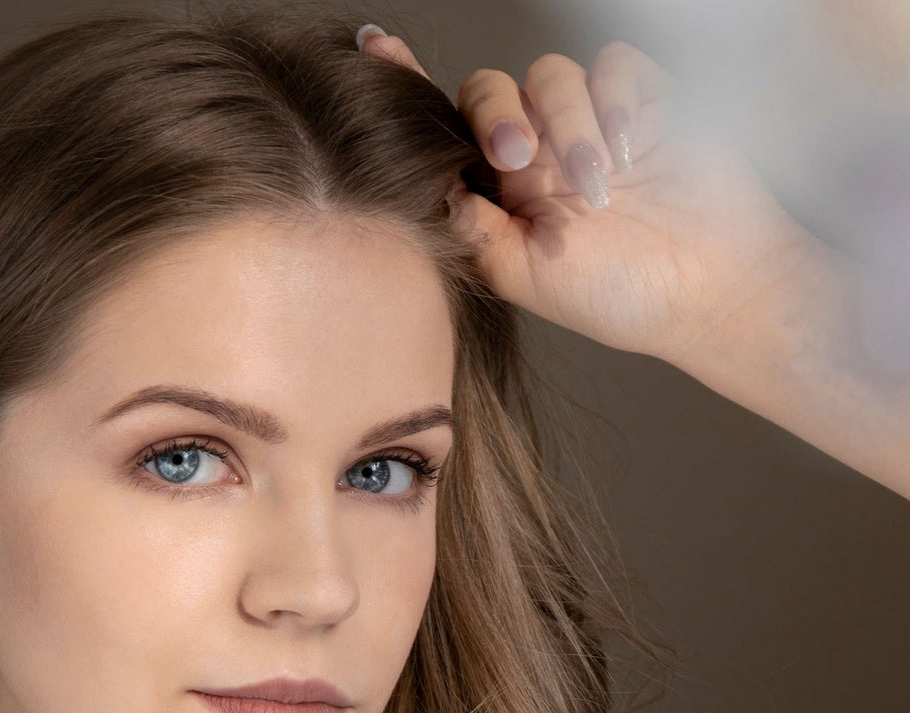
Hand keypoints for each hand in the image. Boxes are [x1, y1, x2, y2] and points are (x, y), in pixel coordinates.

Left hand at [358, 29, 816, 367]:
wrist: (706, 291)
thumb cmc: (616, 296)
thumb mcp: (526, 276)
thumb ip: (475, 230)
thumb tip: (432, 187)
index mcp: (500, 196)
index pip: (446, 134)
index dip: (410, 87)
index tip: (375, 46)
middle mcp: (538, 156)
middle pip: (490, 90)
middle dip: (499, 115)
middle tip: (521, 159)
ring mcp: (590, 127)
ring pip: (551, 75)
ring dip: (570, 125)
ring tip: (600, 186)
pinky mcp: (645, 105)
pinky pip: (615, 65)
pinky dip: (620, 97)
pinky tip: (634, 148)